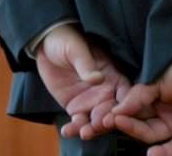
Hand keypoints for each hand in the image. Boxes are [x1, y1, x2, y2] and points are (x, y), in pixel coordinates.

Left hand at [36, 25, 132, 140]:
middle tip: (98, 125)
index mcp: (113, 74)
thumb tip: (98, 79)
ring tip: (84, 132)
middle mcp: (105, 91)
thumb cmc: (67, 39)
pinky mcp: (74, 106)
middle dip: (107, 121)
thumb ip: (87, 64)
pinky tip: (68, 131)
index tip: (117, 114)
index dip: (125, 105)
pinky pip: (77, 121)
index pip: (125, 93)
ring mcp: (90, 100)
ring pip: (96, 120)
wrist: (45, 44)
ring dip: (92, 129)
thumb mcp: (77, 48)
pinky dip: (74, 128)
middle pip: (112, 111)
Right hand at [109, 63, 171, 155]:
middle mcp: (165, 112)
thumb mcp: (158, 81)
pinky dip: (164, 154)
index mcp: (156, 97)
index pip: (133, 110)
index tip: (105, 116)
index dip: (120, 114)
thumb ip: (137, 96)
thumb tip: (115, 110)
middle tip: (110, 122)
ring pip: (154, 135)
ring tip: (123, 127)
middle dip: (126, 124)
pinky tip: (151, 153)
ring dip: (138, 134)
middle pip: (141, 124)